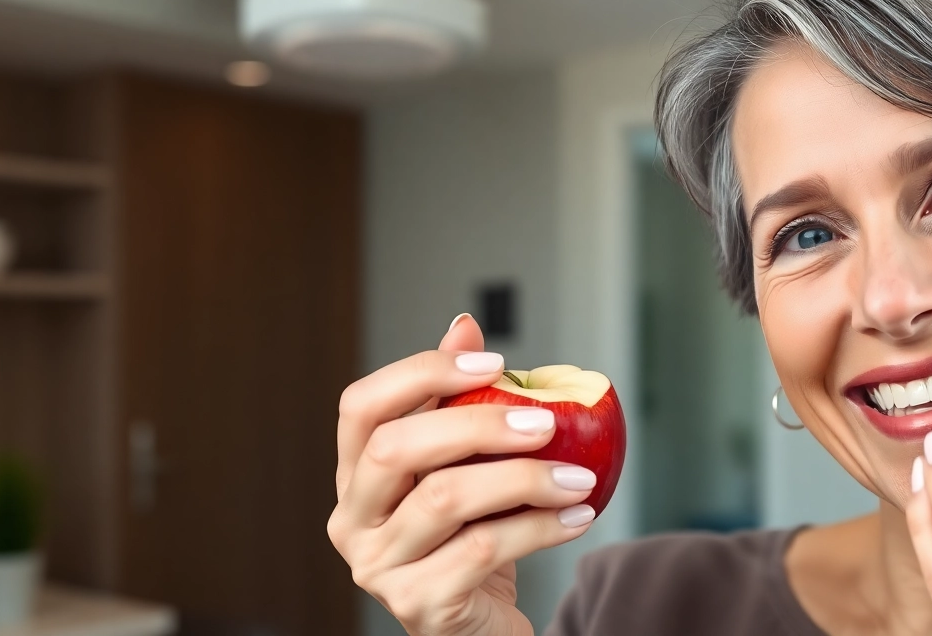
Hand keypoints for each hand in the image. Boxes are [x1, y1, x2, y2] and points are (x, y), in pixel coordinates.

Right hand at [327, 315, 597, 635]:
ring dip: (525, 479)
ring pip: (445, 499)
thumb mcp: (464, 467)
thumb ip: (456, 401)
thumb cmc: (470, 540)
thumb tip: (464, 325)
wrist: (483, 626)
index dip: (422, 374)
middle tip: (547, 422)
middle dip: (477, 424)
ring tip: (578, 477)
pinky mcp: (419, 604)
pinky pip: (484, 550)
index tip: (495, 362)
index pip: (360, 406)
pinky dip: (541, 528)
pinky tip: (577, 516)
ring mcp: (379, 567)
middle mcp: (352, 521)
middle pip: (396, 449)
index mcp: (355, 476)